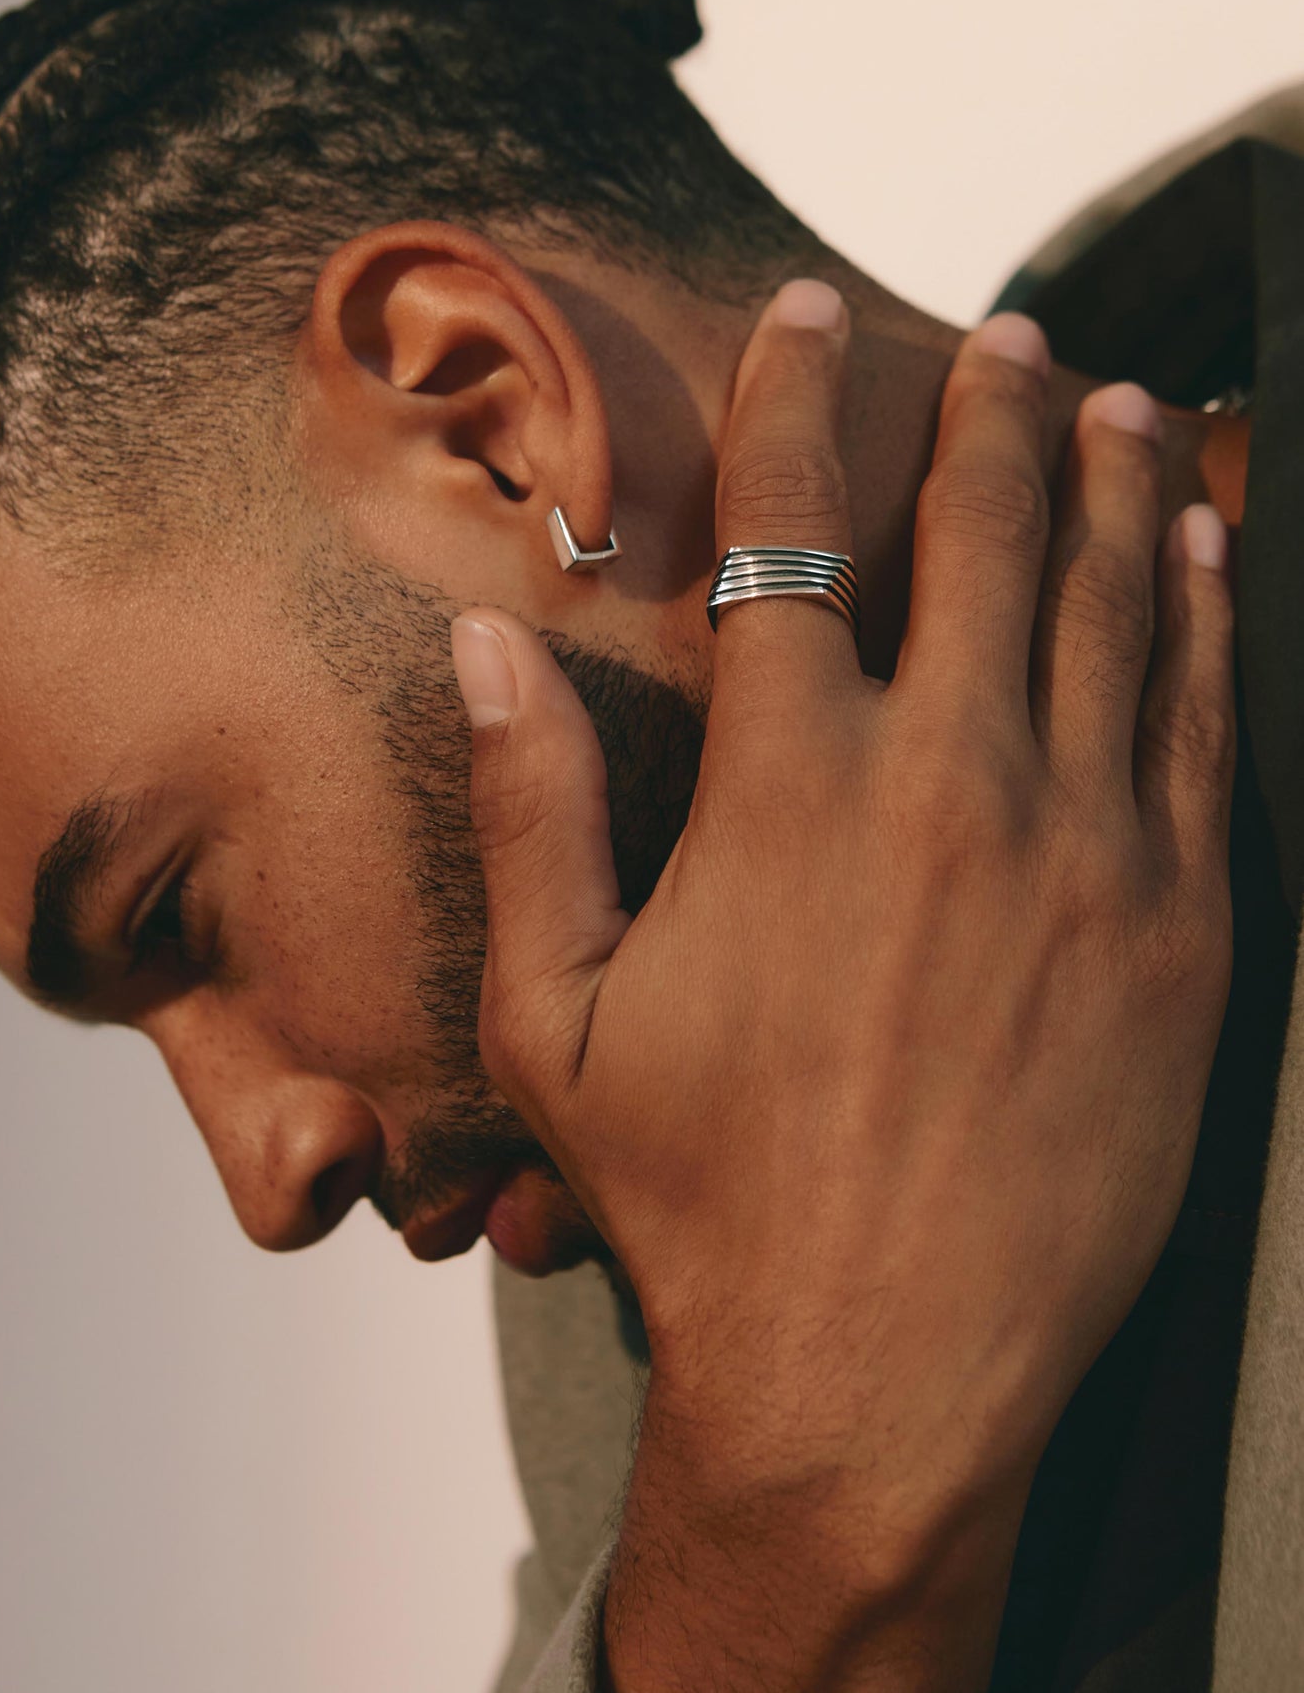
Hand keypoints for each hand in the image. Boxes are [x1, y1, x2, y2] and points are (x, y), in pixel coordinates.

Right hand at [450, 285, 1235, 1692]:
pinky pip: (1204, 727)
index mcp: (790, 793)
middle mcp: (950, 788)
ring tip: (1108, 395)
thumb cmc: (699, 1204)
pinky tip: (1194, 546)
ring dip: (1104, 482)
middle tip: (1000, 334)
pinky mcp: (1182, 932)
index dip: (795, 400)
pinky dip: (1199, 616)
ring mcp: (1087, 853)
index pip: (792, 539)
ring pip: (1110, 608)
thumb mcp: (556, 1020)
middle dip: (984, 410)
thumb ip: (529, 814)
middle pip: (980, 536)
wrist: (880, 1381)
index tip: (808, 310)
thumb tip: (487, 650)